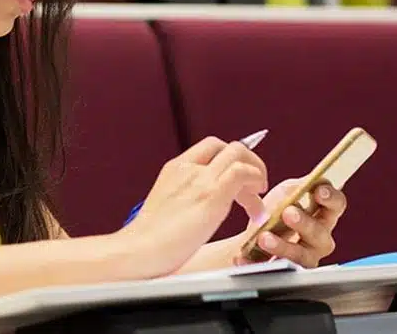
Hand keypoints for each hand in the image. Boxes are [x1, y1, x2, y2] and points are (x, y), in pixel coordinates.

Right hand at [114, 137, 268, 277]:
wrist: (139, 249)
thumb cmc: (151, 239)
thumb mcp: (167, 205)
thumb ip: (184, 196)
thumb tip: (201, 207)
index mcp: (175, 168)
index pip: (211, 147)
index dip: (232, 159)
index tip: (240, 180)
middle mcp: (188, 168)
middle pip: (229, 147)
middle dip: (250, 163)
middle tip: (254, 188)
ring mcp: (200, 179)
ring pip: (239, 154)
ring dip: (257, 172)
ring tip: (256, 202)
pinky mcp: (211, 195)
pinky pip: (242, 172)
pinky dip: (256, 182)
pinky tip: (254, 208)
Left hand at [234, 179, 346, 268]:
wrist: (253, 238)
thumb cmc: (277, 212)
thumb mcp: (285, 194)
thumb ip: (294, 189)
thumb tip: (302, 185)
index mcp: (323, 215)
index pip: (337, 205)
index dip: (331, 198)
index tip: (319, 191)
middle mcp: (320, 238)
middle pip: (320, 232)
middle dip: (304, 222)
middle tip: (288, 213)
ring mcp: (306, 258)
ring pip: (301, 255)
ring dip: (282, 245)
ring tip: (264, 237)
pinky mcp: (288, 273)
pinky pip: (277, 270)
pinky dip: (259, 261)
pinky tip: (247, 255)